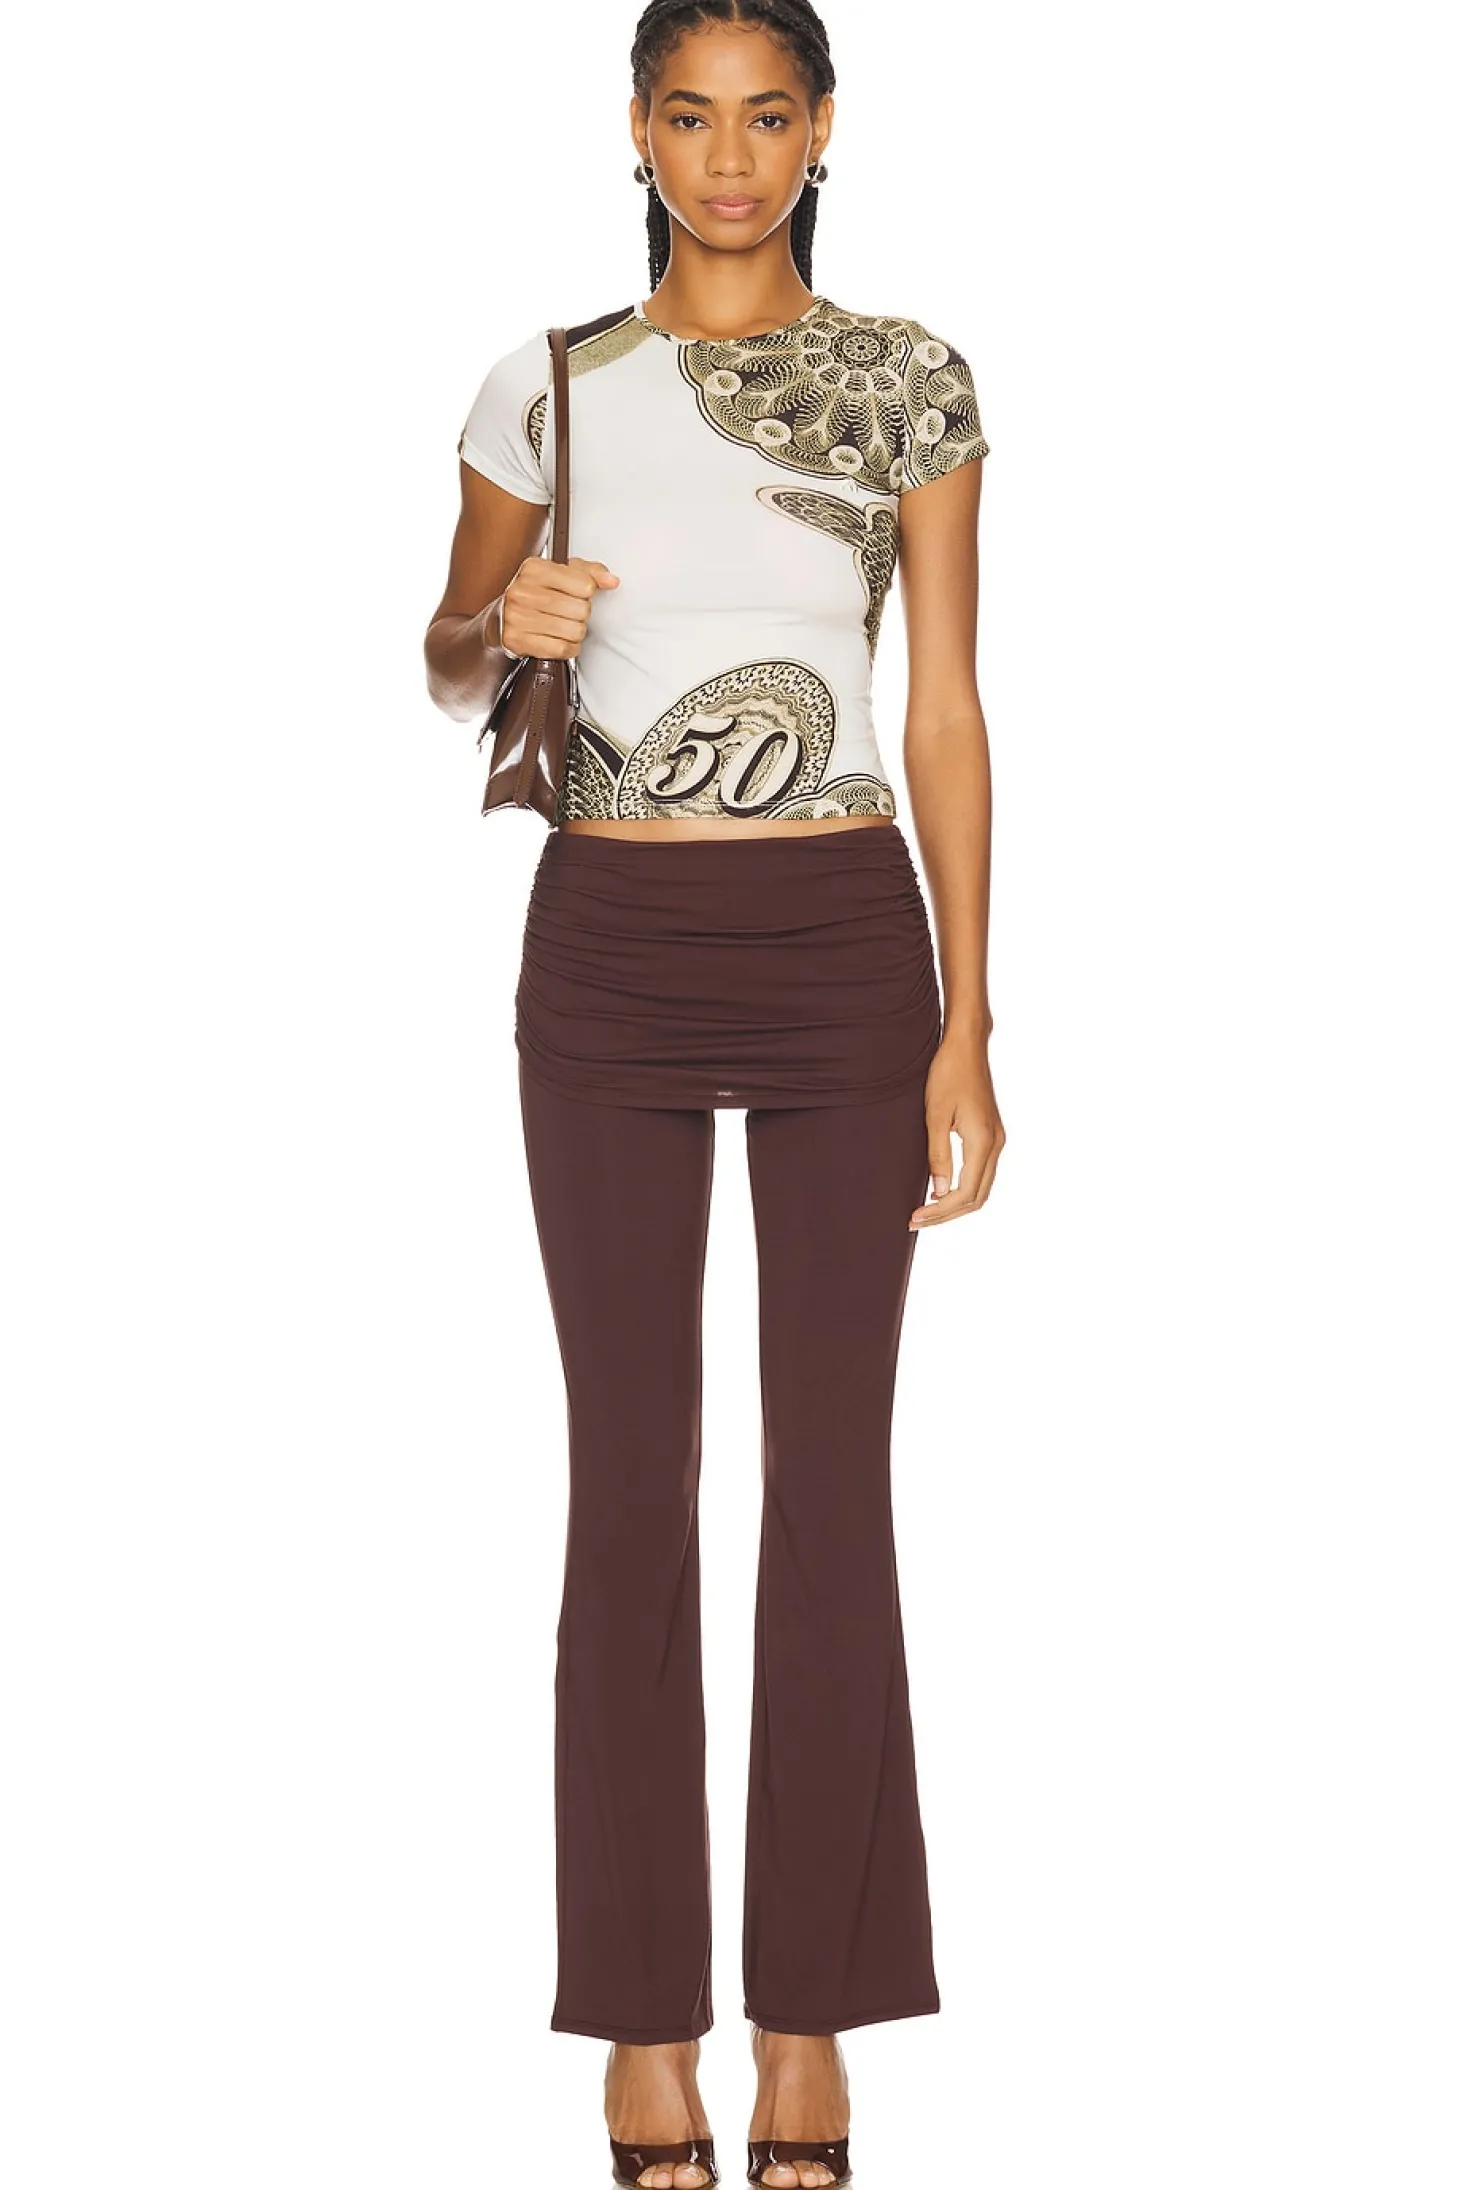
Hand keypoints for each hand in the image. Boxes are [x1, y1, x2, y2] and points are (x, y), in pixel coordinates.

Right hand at [501, 554, 619, 658]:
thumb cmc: (536, 593)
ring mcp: (517, 617)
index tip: (578, 594)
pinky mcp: (517, 640)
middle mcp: (522, 591)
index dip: (588, 592)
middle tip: (570, 612)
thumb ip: (590, 572)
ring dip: (576, 632)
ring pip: (573, 631)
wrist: (501, 617)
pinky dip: (569, 648)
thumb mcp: (560, 573)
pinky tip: (562, 640)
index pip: (585, 585)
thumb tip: (611, 580)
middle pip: (581, 609)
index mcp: (534, 569)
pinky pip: (561, 649)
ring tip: (565, 625)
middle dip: (582, 614)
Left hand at [909, 1029, 1004, 1228]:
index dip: (940, 1211)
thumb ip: (939, 1155)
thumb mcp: (935, 1116)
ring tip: (926, 1210)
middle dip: (947, 1214)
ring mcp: (996, 1139)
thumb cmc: (948, 1074)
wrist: (967, 1046)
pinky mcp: (991, 1134)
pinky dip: (963, 1188)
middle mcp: (995, 1144)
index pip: (965, 1193)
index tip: (915, 1216)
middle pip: (977, 1197)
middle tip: (917, 1220)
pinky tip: (940, 1189)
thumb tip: (940, 1193)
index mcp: (983, 1141)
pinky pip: (981, 1173)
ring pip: (981, 1187)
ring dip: (955, 1203)